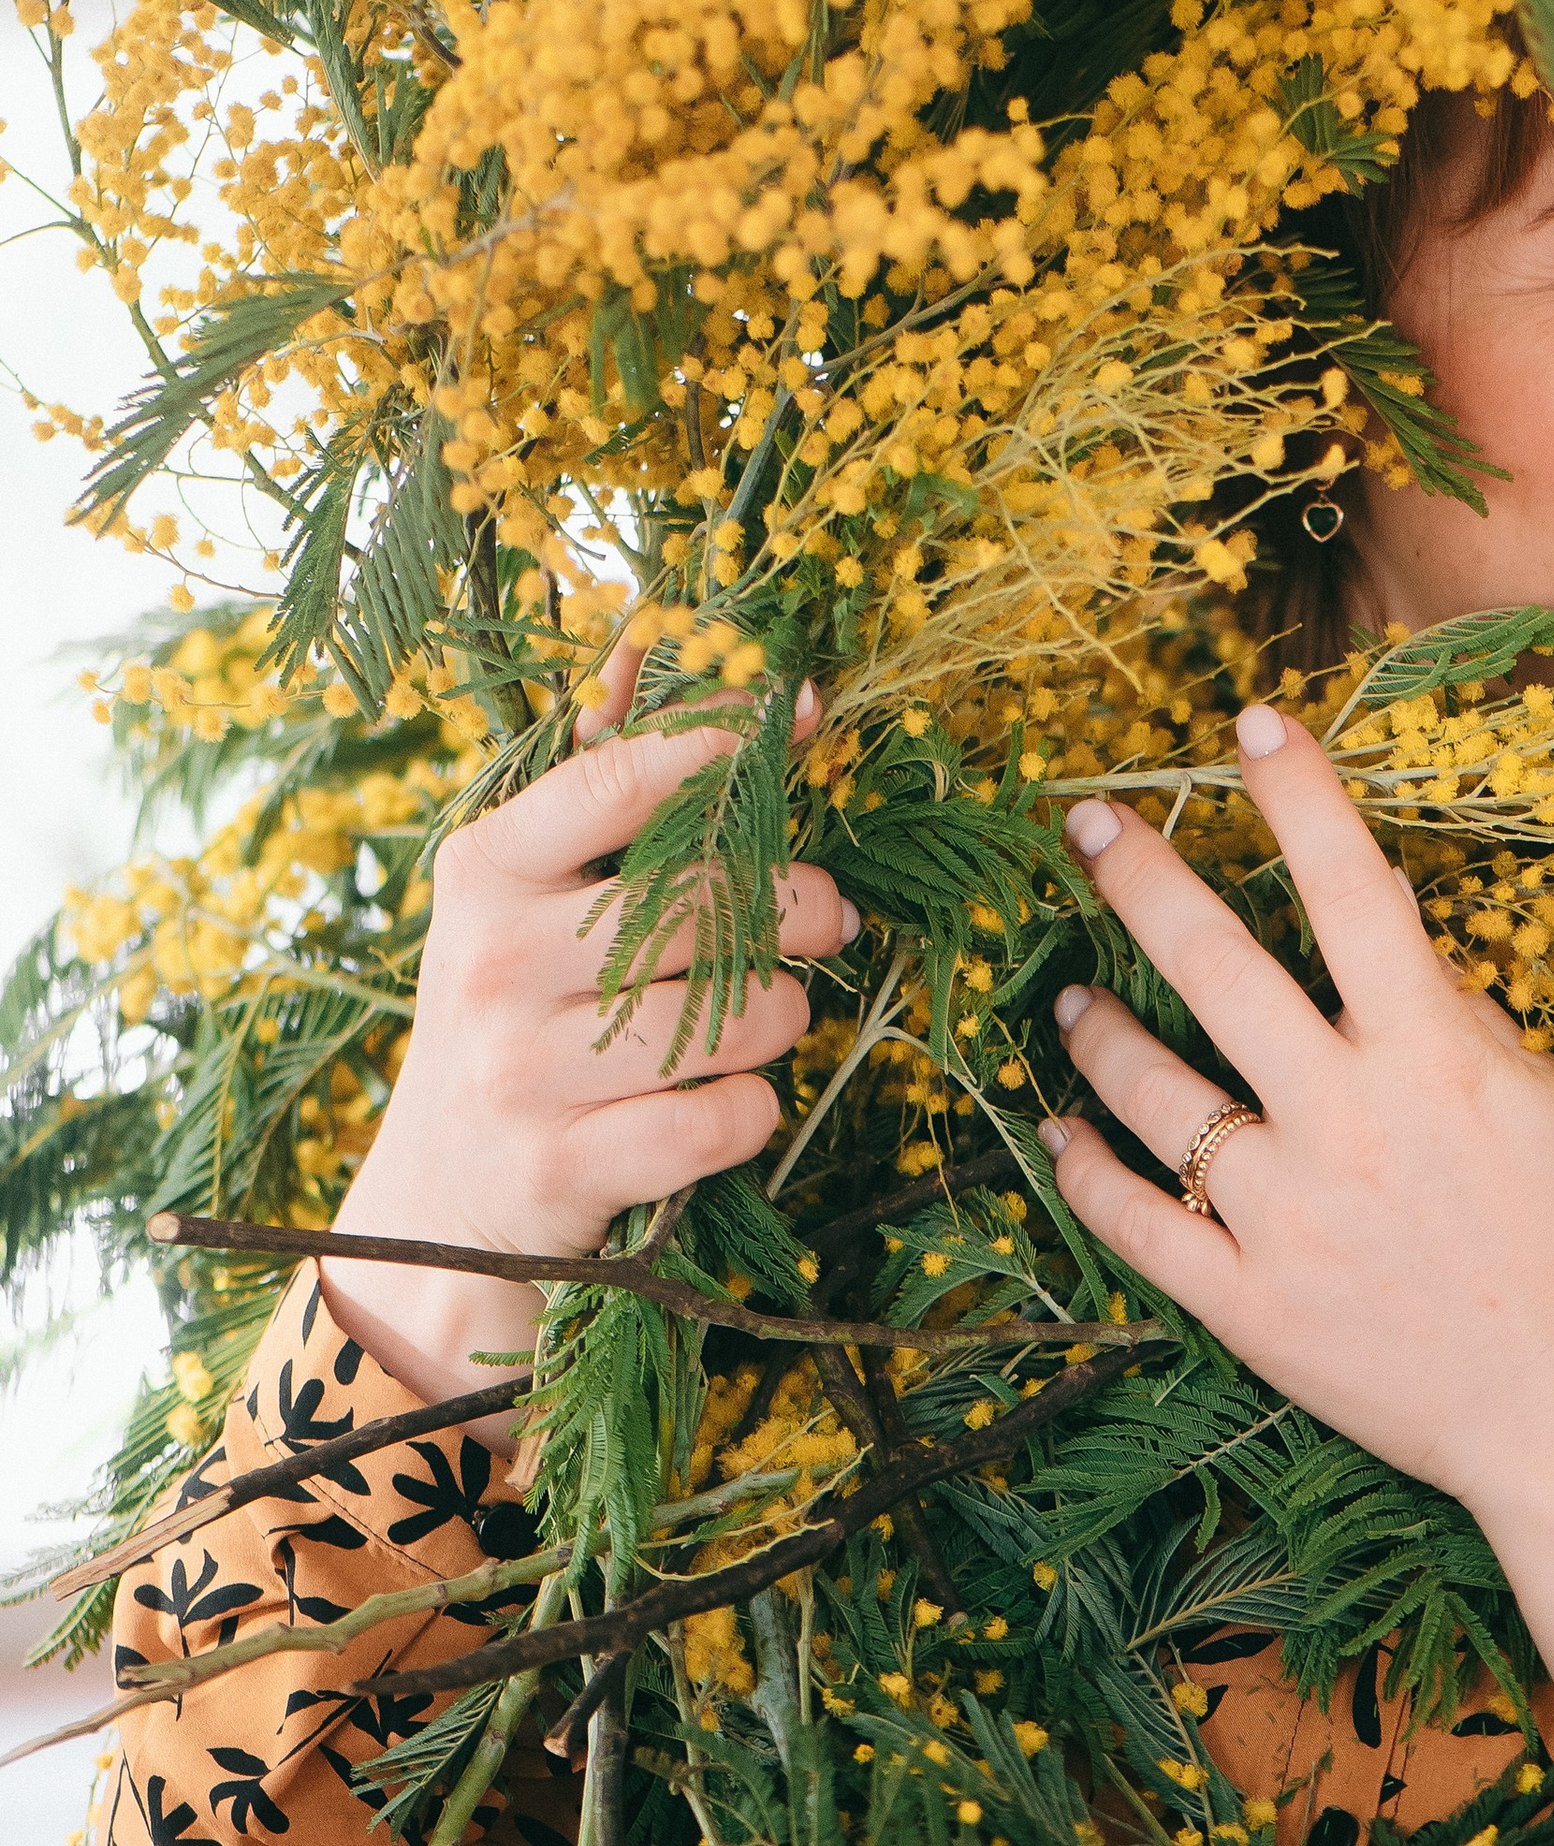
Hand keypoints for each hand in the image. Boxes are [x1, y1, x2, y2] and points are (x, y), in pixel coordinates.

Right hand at [321, 669, 855, 1407]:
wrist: (435, 1204)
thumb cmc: (513, 1018)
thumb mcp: (521, 897)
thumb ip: (596, 782)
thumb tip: (652, 642)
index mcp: (484, 871)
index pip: (618, 781)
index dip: (720, 748)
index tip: (792, 727)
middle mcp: (493, 962)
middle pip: (706, 901)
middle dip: (800, 906)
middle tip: (826, 917)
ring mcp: (523, 1070)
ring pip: (736, 1013)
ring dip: (782, 1015)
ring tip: (763, 1016)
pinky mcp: (566, 1166)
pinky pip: (726, 1116)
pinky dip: (752, 1110)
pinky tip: (725, 1101)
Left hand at [1041, 703, 1553, 1745]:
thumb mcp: (1542, 1104)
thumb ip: (1457, 1018)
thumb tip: (1386, 927)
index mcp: (1431, 1057)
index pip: (1353, 888)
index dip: (1299, 794)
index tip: (1251, 720)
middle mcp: (1347, 1119)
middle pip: (1216, 965)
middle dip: (1140, 876)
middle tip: (1086, 823)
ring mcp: (1286, 1214)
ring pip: (1153, 1092)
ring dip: (1096, 1031)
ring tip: (1065, 997)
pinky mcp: (1247, 1304)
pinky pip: (1136, 1222)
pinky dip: (1087, 1170)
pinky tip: (1059, 1129)